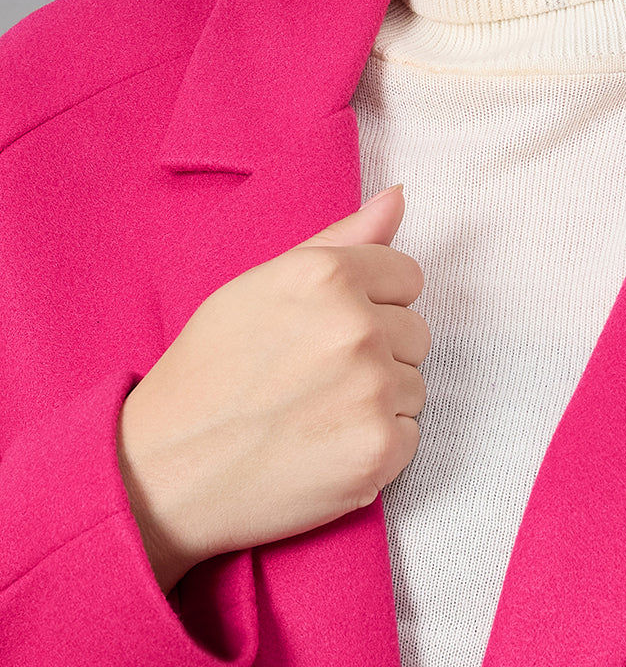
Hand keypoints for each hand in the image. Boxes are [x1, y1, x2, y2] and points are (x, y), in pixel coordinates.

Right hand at [116, 184, 428, 591]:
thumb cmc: (207, 374)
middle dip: (377, 353)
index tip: (328, 332)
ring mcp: (372, 390)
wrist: (168, 469)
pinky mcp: (380, 449)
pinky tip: (325, 448)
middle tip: (313, 379)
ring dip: (377, 402)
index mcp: (325, 275)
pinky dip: (376, 448)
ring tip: (314, 414)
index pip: (407, 276)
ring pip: (414, 386)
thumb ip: (339, 240)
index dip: (373, 305)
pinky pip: (410, 437)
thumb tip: (399, 197)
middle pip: (417, 332)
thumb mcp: (260, 286)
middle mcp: (355, 327)